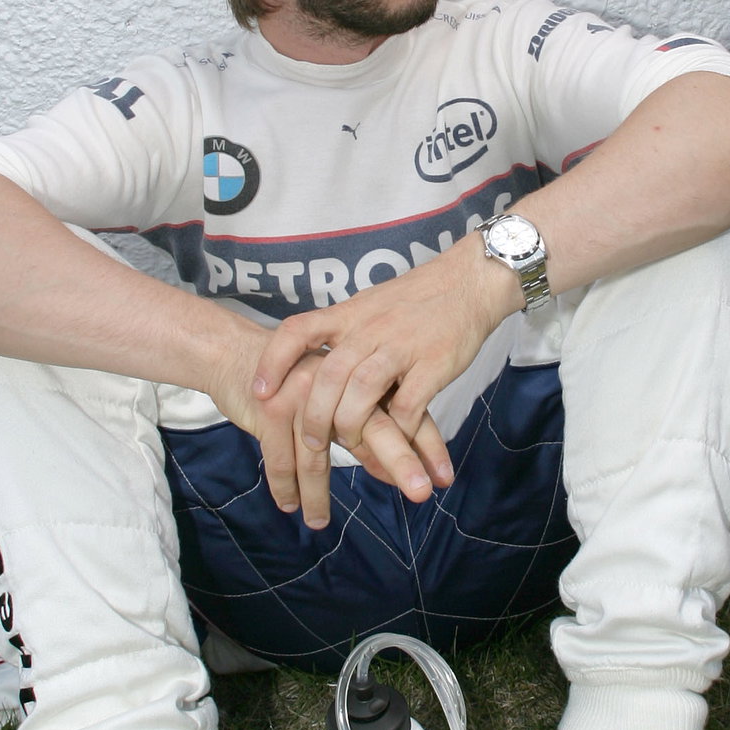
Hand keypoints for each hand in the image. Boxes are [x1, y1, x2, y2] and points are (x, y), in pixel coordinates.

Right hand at [202, 315, 447, 531]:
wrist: (237, 353)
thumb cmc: (296, 381)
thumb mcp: (338, 399)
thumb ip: (371, 428)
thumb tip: (396, 472)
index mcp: (362, 378)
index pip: (404, 414)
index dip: (426, 447)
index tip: (443, 481)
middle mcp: (340, 384)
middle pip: (376, 429)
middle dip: (400, 464)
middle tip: (421, 493)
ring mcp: (305, 395)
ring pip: (318, 458)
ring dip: (317, 497)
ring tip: (319, 523)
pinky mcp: (272, 409)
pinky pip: (281, 461)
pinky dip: (285, 487)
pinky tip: (290, 505)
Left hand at [251, 233, 521, 478]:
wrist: (471, 282)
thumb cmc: (418, 299)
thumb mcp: (370, 305)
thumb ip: (344, 334)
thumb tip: (314, 369)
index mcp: (350, 314)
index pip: (298, 330)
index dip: (273, 362)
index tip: (259, 392)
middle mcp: (370, 329)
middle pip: (328, 375)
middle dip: (313, 415)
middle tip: (308, 442)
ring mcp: (401, 347)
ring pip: (362, 393)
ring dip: (350, 428)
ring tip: (349, 448)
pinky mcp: (433, 365)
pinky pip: (407, 406)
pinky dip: (397, 431)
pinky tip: (396, 440)